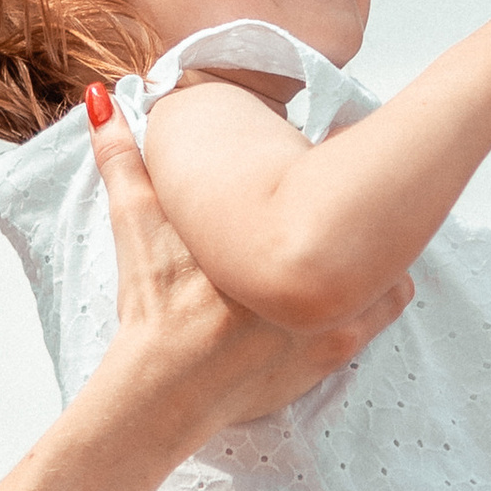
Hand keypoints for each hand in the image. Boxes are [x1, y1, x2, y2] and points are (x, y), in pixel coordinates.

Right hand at [88, 92, 410, 428]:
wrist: (163, 391)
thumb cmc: (153, 309)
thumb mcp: (136, 227)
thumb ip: (122, 160)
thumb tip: (101, 100)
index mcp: (268, 235)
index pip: (328, 176)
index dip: (335, 156)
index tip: (328, 144)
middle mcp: (311, 276)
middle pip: (365, 216)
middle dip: (356, 204)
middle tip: (337, 199)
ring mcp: (332, 317)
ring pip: (389, 260)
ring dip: (375, 250)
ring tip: (343, 241)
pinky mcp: (338, 353)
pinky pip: (387, 306)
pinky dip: (375, 291)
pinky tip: (345, 284)